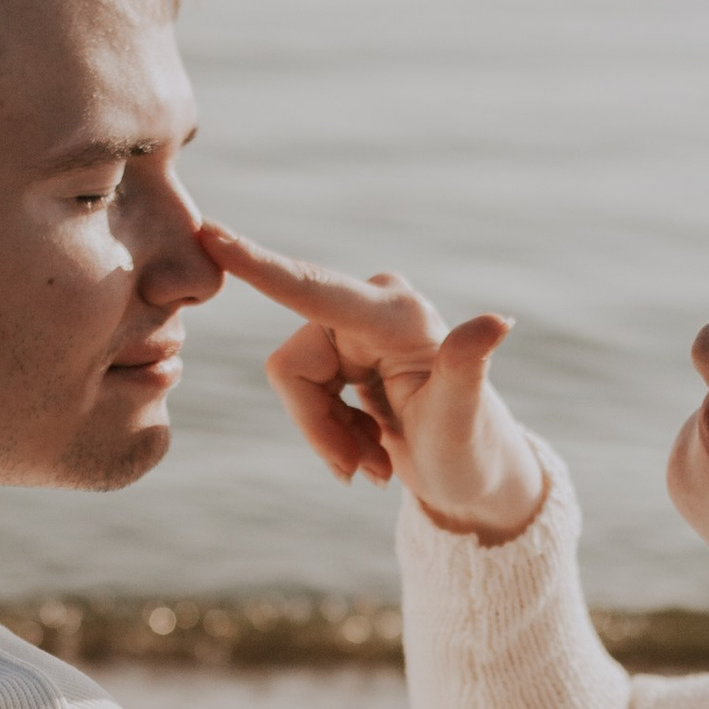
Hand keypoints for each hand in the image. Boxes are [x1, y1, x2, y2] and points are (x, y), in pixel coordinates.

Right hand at [203, 221, 544, 542]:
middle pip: (293, 367)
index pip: (312, 290)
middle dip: (320, 428)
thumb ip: (467, 367)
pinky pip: (301, 393)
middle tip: (366, 472)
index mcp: (395, 314)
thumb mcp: (465, 418)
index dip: (259, 266)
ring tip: (376, 465)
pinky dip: (330, 433)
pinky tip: (370, 449)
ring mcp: (354, 327)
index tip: (209, 233)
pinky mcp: (343, 350)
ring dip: (329, 437)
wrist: (471, 474)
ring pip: (294, 386)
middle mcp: (371, 307)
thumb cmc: (473, 449)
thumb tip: (499, 322)